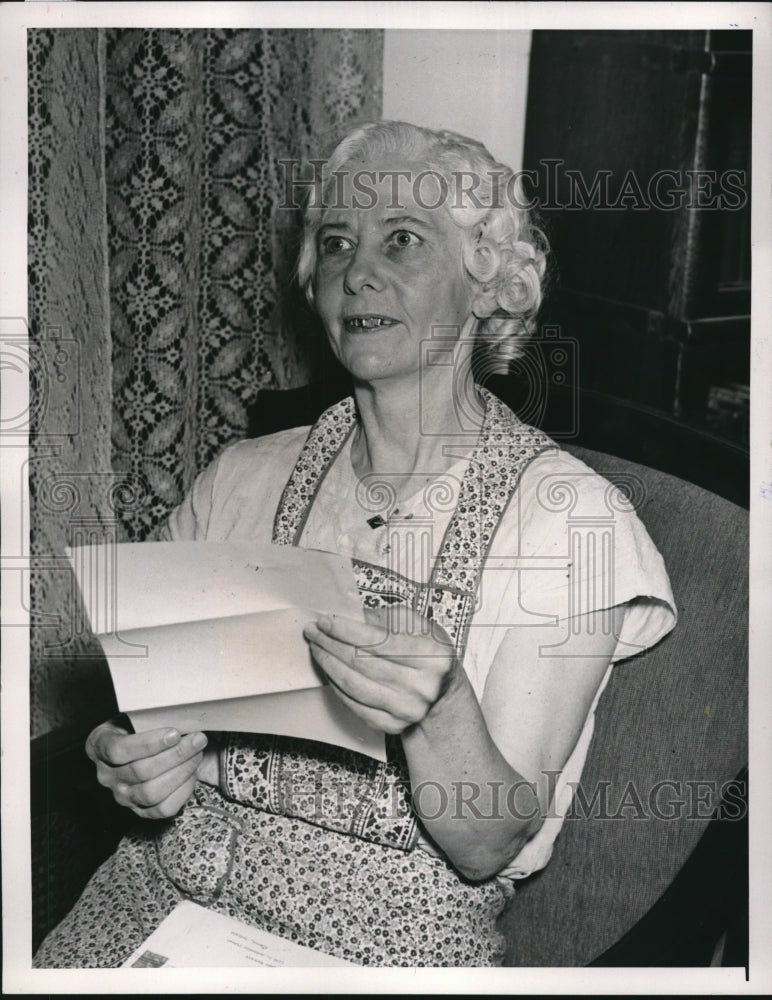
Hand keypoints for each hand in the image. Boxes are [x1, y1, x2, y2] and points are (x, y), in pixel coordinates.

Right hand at [85, 719, 215, 818]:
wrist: (140, 744)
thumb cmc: (140, 724)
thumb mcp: (135, 712)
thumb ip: (149, 714)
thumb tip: (181, 712)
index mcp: (98, 746)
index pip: (118, 750)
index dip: (148, 744)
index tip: (175, 733)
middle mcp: (106, 774)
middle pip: (140, 772)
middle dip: (176, 755)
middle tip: (198, 739)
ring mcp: (121, 795)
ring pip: (151, 793)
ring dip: (182, 771)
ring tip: (198, 753)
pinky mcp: (139, 810)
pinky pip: (162, 809)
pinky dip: (182, 791)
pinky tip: (192, 772)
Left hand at [302, 606, 458, 734]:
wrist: (442, 692)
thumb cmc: (427, 653)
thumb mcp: (417, 626)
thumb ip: (384, 618)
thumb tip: (347, 616)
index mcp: (431, 655)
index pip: (378, 640)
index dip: (346, 630)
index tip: (326, 621)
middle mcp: (421, 685)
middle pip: (362, 662)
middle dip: (331, 644)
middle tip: (313, 632)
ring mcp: (407, 708)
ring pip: (354, 685)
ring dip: (328, 664)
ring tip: (317, 648)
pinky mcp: (393, 725)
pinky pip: (354, 705)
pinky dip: (336, 686)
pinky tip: (329, 671)